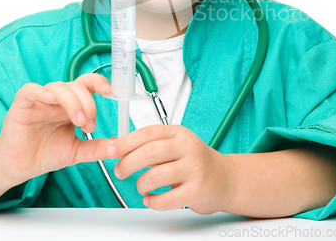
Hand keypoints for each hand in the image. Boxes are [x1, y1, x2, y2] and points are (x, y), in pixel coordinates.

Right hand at [0, 73, 116, 182]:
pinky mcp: (22, 105)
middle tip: (89, 124)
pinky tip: (50, 99)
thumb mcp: (76, 152)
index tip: (111, 92)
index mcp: (73, 105)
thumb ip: (96, 148)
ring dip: (72, 101)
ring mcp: (40, 100)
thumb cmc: (46, 153)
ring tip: (78, 121)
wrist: (19, 167)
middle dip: (88, 103)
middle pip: (77, 86)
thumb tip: (118, 146)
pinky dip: (41, 91)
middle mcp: (58, 99)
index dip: (99, 82)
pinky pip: (30, 90)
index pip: (88, 85)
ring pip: (59, 87)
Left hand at [107, 125, 234, 213]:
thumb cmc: (194, 161)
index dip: (126, 141)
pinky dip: (153, 202)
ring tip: (141, 187)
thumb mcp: (175, 144)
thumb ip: (150, 144)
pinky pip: (167, 199)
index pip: (148, 132)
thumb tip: (117, 145)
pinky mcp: (197, 190)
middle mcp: (187, 147)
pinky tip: (152, 199)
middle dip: (128, 163)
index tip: (111, 150)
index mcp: (179, 133)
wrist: (224, 178)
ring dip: (141, 184)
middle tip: (120, 171)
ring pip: (156, 176)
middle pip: (150, 152)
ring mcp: (194, 168)